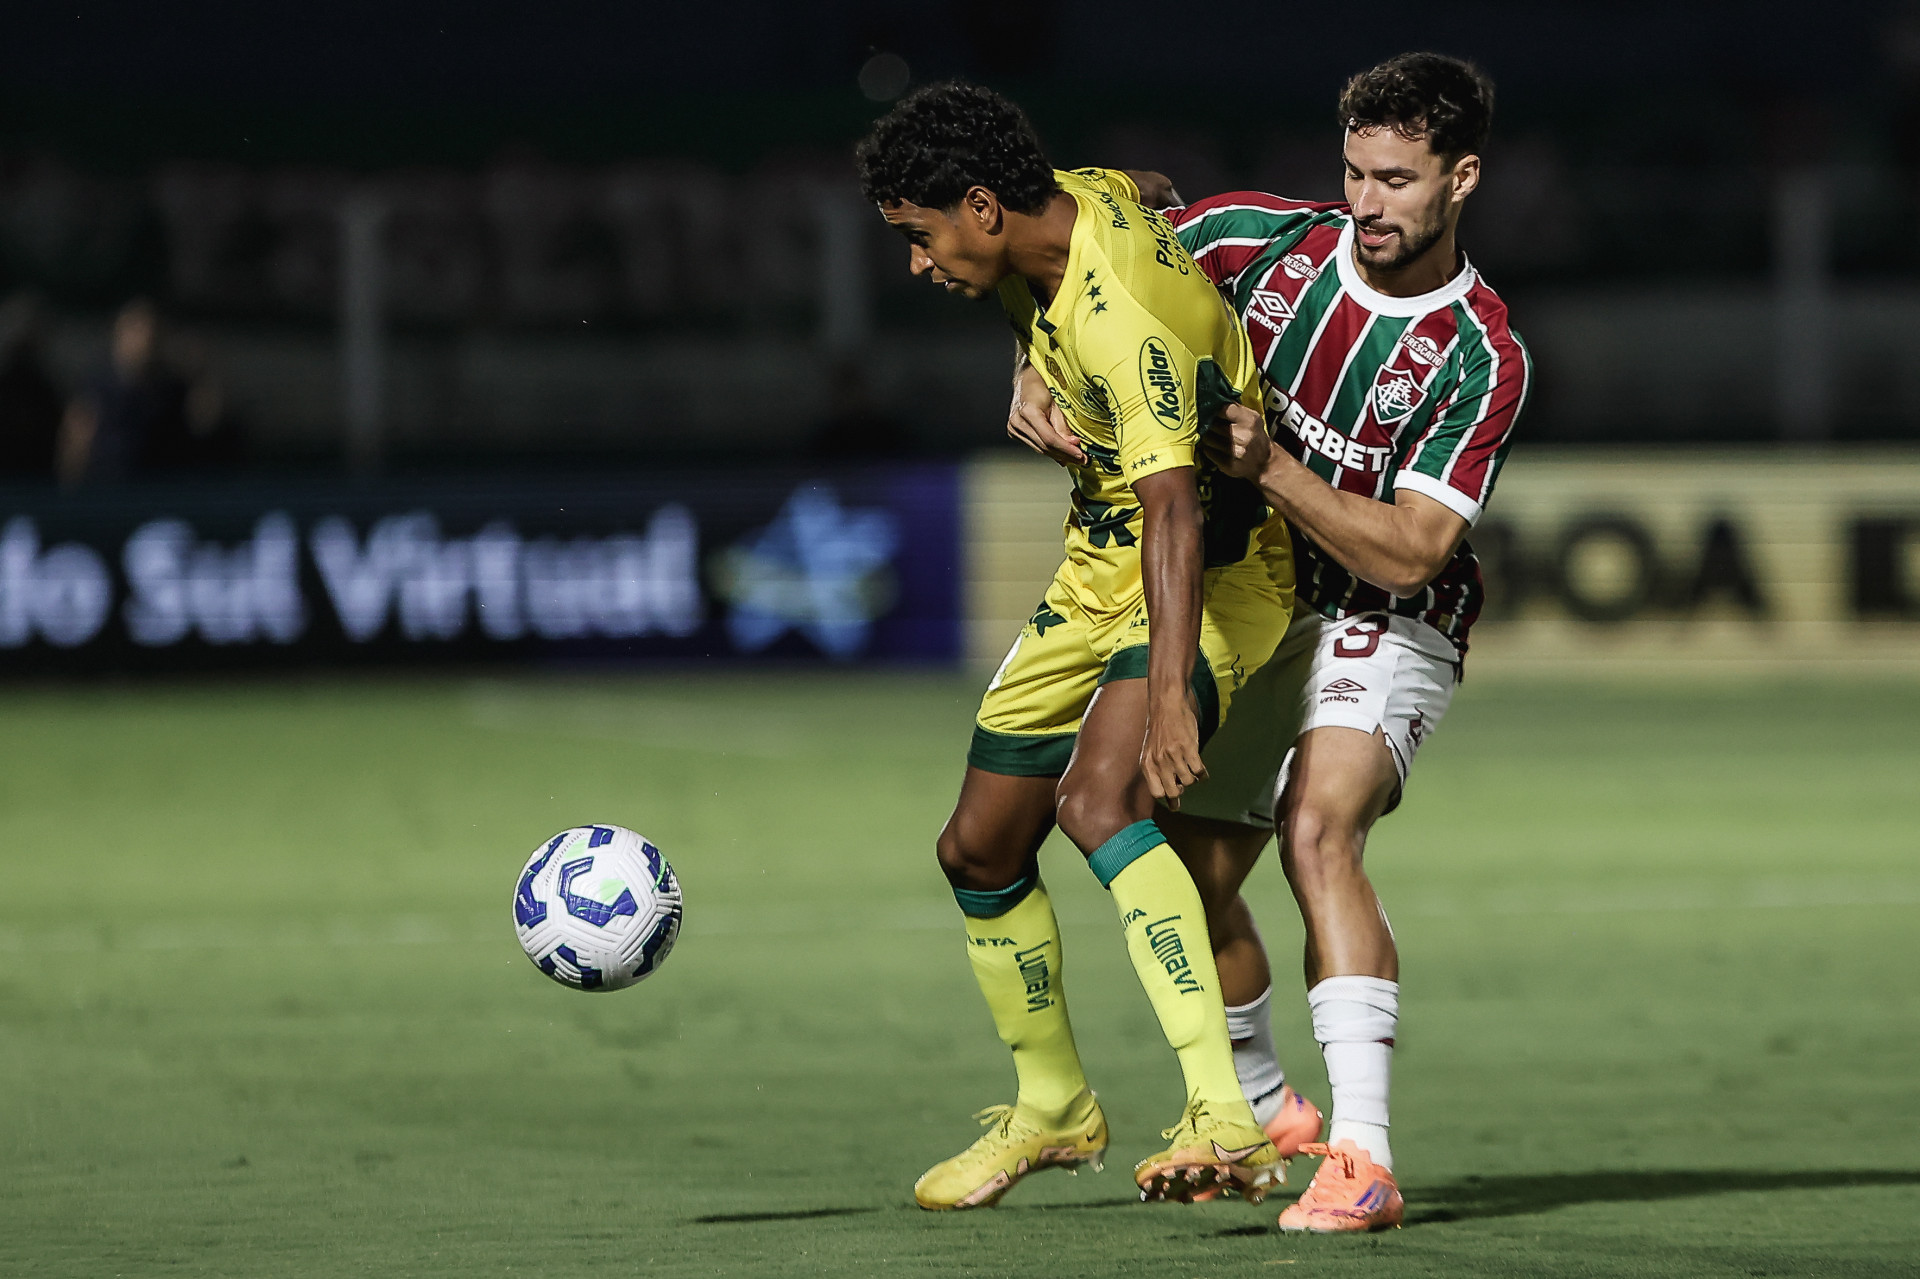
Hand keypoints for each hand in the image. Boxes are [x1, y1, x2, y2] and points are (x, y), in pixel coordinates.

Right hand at [1008, 364, 1085, 465]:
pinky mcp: (1015, 432)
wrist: (1028, 377)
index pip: (1049, 438)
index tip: (1081, 455)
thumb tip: (1073, 444)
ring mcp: (1013, 428)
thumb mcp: (1059, 400)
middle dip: (1065, 455)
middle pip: (1044, 446)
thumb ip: (1063, 424)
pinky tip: (1062, 453)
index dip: (1066, 449)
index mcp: (1028, 411)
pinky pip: (1035, 445)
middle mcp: (1017, 421)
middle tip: (1082, 460)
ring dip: (1058, 455)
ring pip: (1039, 449)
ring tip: (1075, 458)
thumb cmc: (1045, 382)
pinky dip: (1050, 450)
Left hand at [1141, 687, 1206, 808]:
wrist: (1166, 706)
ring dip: (1192, 779)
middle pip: (1174, 791)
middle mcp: (1159, 761)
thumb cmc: (1159, 732)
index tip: (1174, 793)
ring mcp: (1174, 755)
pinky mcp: (1189, 748)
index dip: (1168, 796)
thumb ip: (1158, 777)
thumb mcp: (1151, 754)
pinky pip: (1199, 771)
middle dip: (1181, 789)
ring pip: (1189, 782)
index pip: (1157, 793)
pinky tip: (1201, 770)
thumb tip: (1172, 805)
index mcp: (1147, 764)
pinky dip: (1203, 774)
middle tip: (1183, 782)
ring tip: (1191, 769)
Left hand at [1201, 399, 1273, 479]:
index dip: (1214, 410)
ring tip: (1213, 436)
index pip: (1223, 409)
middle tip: (1211, 425)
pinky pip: (1208, 452)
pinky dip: (1209, 449)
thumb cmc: (1255, 436)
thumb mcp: (1252, 419)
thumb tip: (1212, 401)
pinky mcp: (1228, 465)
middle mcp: (1243, 436)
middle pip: (1213, 425)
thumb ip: (1234, 409)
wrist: (1265, 462)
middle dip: (1209, 424)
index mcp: (1250, 420)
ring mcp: (1236, 452)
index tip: (1212, 411)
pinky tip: (1215, 447)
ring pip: (1208, 439)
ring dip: (1207, 437)